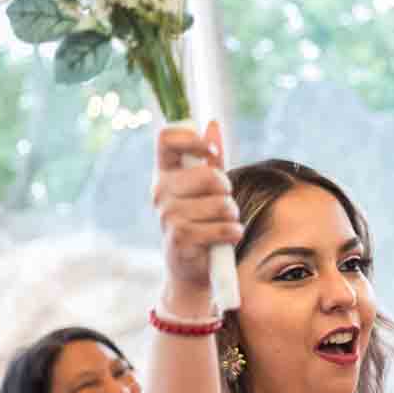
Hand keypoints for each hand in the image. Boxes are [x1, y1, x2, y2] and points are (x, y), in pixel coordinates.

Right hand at [151, 121, 240, 301]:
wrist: (191, 268)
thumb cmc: (201, 221)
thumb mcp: (205, 188)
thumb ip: (210, 158)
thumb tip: (213, 124)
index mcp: (164, 173)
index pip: (166, 139)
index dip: (192, 139)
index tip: (212, 153)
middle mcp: (161, 191)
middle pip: (207, 175)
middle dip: (226, 189)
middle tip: (225, 201)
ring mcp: (168, 216)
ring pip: (220, 204)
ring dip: (232, 215)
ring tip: (224, 223)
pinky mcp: (180, 239)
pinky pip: (221, 228)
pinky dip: (232, 233)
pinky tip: (227, 237)